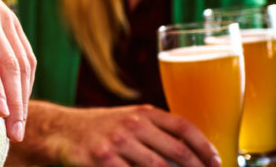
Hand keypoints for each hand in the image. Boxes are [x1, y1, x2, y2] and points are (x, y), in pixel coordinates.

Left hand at [0, 0, 34, 141]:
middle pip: (8, 62)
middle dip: (13, 101)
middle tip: (14, 132)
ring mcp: (3, 17)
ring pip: (22, 60)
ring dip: (23, 95)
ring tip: (19, 125)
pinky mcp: (12, 21)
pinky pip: (26, 53)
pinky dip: (26, 80)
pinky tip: (21, 101)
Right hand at [11, 101, 220, 166]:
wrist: (59, 131)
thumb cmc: (99, 129)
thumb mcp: (127, 120)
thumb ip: (155, 131)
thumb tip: (191, 152)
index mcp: (142, 113)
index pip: (183, 127)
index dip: (203, 146)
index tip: (216, 162)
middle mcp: (132, 125)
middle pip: (176, 152)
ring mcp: (117, 142)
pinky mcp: (102, 159)